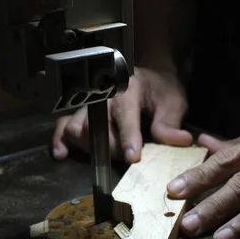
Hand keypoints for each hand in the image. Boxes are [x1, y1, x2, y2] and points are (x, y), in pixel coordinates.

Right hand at [52, 67, 192, 163]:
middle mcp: (102, 95)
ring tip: (106, 156)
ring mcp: (87, 105)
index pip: (124, 114)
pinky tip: (62, 154)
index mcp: (127, 87)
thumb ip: (172, 122)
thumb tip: (179, 140)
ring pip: (76, 128)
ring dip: (89, 148)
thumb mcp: (173, 101)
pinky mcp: (79, 114)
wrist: (146, 80)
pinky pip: (61, 127)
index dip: (127, 137)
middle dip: (110, 148)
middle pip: (95, 126)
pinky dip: (60, 142)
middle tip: (126, 158)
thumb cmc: (159, 90)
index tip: (131, 157)